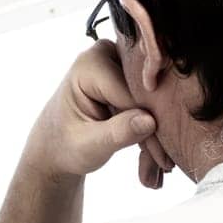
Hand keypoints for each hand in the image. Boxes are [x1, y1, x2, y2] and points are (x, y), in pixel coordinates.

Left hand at [23, 42, 173, 187]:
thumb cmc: (64, 146)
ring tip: (158, 169)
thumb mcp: (88, 146)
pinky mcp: (128, 74)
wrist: (55, 146)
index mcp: (91, 64)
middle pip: (148, 92)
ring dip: (157, 136)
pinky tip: (152, 159)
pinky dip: (152, 131)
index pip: (134, 92)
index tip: (163, 157)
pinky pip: (150, 102)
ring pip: (153, 100)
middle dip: (157, 132)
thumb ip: (117, 133)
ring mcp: (119, 61)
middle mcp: (107, 54)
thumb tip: (150, 121)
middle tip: (166, 166)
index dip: (151, 124)